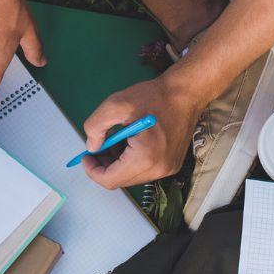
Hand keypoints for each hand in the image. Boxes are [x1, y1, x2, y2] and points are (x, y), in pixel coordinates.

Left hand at [80, 76, 201, 188]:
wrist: (186, 93)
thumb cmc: (155, 97)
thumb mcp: (116, 104)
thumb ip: (96, 126)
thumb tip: (92, 146)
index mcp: (145, 157)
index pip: (110, 179)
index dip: (93, 171)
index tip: (86, 156)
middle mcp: (159, 169)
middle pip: (121, 180)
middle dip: (104, 166)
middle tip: (96, 148)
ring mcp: (167, 169)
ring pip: (132, 177)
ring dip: (117, 164)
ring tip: (113, 142)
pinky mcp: (172, 164)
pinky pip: (144, 170)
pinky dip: (131, 161)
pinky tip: (128, 143)